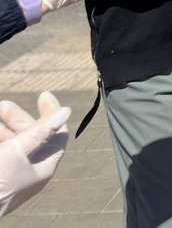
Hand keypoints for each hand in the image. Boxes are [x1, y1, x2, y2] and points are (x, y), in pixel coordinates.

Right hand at [0, 92, 69, 216]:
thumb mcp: (18, 152)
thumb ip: (40, 132)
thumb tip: (67, 111)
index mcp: (44, 167)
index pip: (56, 134)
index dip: (51, 113)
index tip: (43, 95)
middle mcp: (30, 170)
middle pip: (31, 136)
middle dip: (17, 119)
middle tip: (3, 105)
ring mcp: (11, 173)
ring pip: (12, 143)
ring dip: (4, 128)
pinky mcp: (0, 174)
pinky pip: (2, 150)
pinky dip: (0, 140)